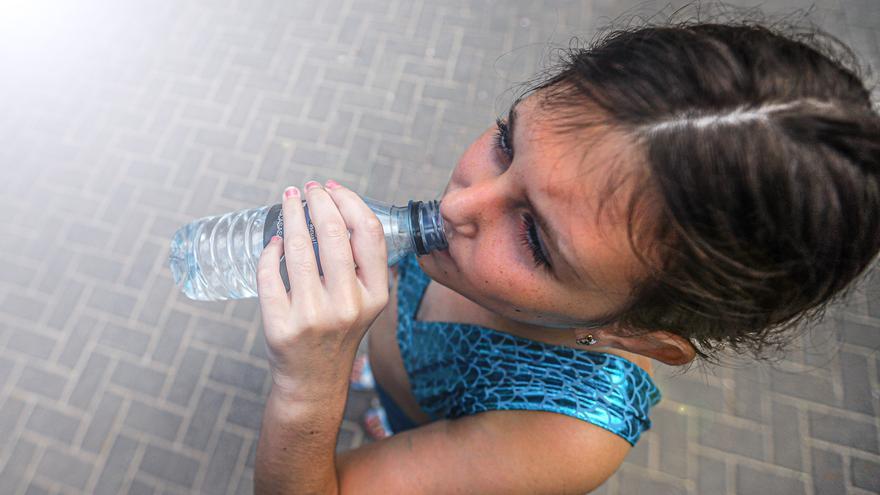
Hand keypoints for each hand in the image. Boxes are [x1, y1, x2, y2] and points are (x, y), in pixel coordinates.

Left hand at [256, 180, 388, 397]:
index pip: (368, 233)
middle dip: (316, 202)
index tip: (332, 189)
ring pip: (297, 248)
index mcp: (376, 294)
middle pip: (332, 233)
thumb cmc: (337, 332)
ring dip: (290, 216)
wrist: (314, 380)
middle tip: (307, 190)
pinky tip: (273, 242)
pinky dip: (269, 251)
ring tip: (288, 202)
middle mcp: (348, 304)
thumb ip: (359, 263)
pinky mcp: (281, 325)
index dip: (349, 202)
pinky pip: (270, 274)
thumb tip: (335, 208)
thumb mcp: (364, 301)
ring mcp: (313, 315)